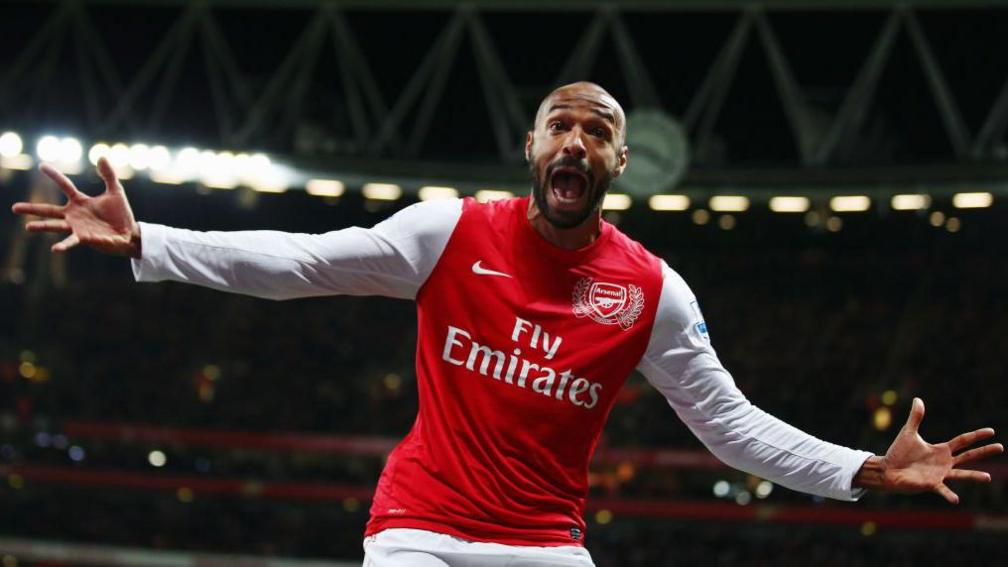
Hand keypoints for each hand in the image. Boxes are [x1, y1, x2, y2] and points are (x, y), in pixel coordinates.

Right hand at [11, 157, 141, 256]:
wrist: (129, 234)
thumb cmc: (120, 214)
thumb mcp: (116, 191)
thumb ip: (109, 175)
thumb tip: (102, 156)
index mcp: (80, 201)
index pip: (65, 185)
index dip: (54, 175)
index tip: (42, 165)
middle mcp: (74, 214)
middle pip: (49, 210)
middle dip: (32, 209)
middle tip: (14, 208)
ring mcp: (77, 227)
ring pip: (55, 226)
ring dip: (42, 226)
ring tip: (28, 227)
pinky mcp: (85, 238)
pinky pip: (72, 241)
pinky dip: (63, 245)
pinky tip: (54, 249)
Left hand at [854, 397, 1002, 503]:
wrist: (888, 469)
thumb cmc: (899, 452)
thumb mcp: (908, 432)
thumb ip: (916, 417)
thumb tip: (917, 399)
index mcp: (941, 450)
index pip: (963, 441)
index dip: (976, 435)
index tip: (991, 431)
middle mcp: (944, 462)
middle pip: (969, 456)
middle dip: (984, 451)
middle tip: (1001, 447)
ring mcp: (940, 474)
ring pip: (962, 475)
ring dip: (974, 476)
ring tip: (988, 477)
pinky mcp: (931, 484)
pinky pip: (943, 490)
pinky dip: (949, 494)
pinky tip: (956, 499)